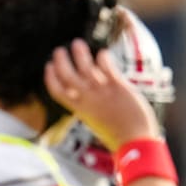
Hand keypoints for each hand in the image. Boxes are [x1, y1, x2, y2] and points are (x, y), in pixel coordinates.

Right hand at [44, 38, 160, 149]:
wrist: (137, 142)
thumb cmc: (120, 135)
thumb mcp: (97, 121)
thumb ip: (91, 106)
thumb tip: (89, 93)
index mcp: (80, 109)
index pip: (57, 91)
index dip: (51, 77)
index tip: (49, 66)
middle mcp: (88, 99)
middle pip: (67, 76)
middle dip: (61, 61)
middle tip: (60, 50)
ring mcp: (102, 92)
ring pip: (86, 68)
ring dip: (80, 54)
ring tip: (78, 44)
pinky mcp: (119, 87)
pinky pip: (108, 68)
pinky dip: (103, 58)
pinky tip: (103, 53)